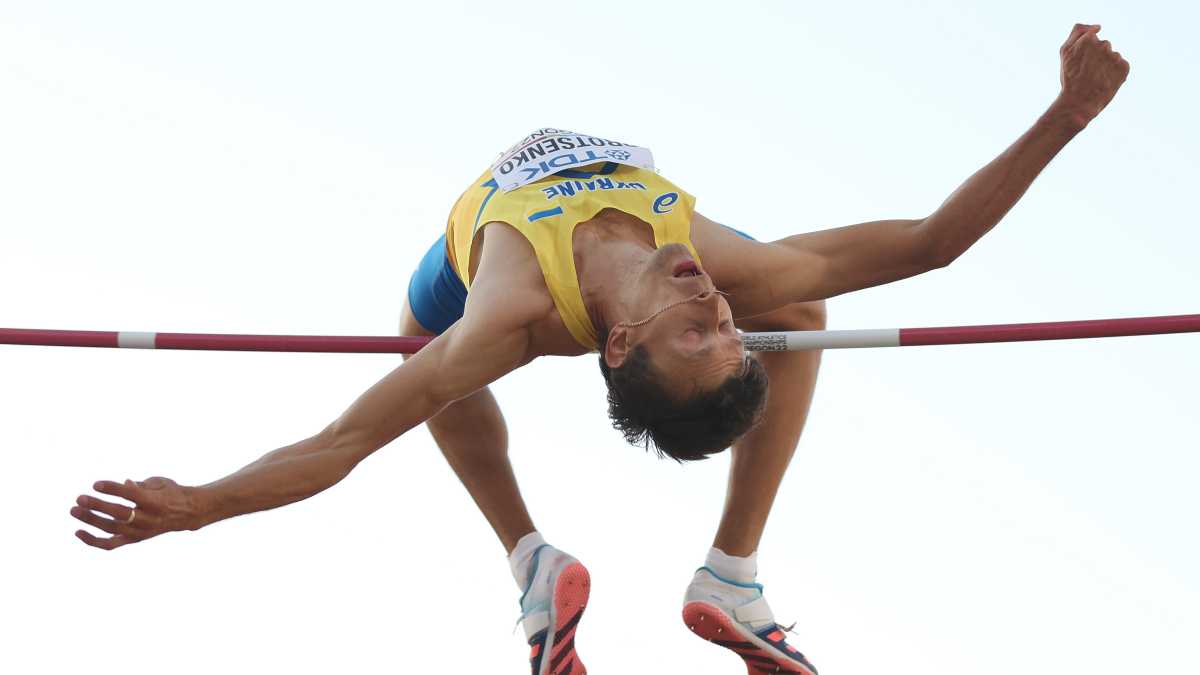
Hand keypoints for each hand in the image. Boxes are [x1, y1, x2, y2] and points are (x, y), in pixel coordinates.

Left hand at [71, 477, 199, 550]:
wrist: (186, 513)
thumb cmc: (170, 492)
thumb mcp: (159, 482)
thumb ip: (140, 485)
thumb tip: (123, 484)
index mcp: (156, 501)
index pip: (131, 495)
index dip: (113, 489)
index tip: (96, 484)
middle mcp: (148, 519)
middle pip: (119, 514)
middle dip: (97, 506)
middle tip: (79, 498)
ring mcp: (140, 532)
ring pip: (111, 529)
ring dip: (90, 520)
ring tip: (74, 510)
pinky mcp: (134, 540)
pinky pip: (110, 544)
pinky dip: (92, 540)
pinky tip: (78, 531)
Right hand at [1056, 24, 1130, 126]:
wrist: (1079, 103)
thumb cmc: (1070, 78)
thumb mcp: (1065, 51)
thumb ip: (1078, 32)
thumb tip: (1097, 27)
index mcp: (1088, 40)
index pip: (1092, 39)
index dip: (1085, 53)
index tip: (1080, 64)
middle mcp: (1104, 45)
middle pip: (1104, 47)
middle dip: (1097, 58)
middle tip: (1087, 74)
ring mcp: (1115, 56)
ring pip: (1112, 56)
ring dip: (1106, 66)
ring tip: (1096, 79)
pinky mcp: (1125, 67)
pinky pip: (1122, 66)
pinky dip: (1115, 73)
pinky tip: (1106, 82)